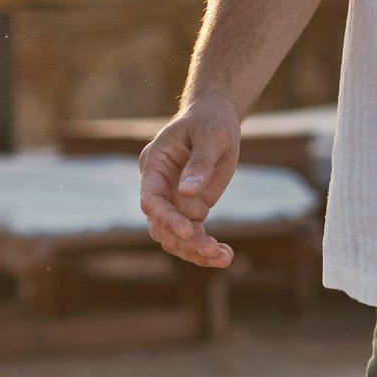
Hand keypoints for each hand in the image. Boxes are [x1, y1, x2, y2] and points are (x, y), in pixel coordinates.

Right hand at [138, 97, 244, 268]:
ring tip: (224, 257)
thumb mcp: (211, 136)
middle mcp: (159, 186)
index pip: (151, 199)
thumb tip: (189, 192)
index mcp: (155, 165)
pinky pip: (192, 234)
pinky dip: (205, 248)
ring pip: (174, 236)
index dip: (166, 217)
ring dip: (195, 250)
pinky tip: (225, 256)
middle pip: (161, 225)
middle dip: (185, 241)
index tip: (188, 231)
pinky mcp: (190, 207)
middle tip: (213, 250)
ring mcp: (174, 199)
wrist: (216, 119)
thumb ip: (200, 162)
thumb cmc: (211, 122)